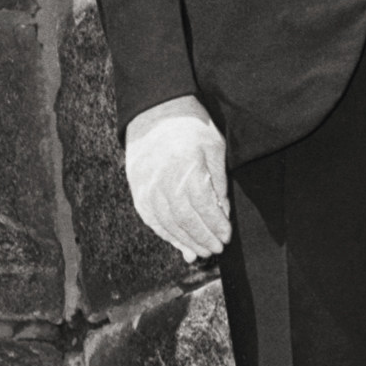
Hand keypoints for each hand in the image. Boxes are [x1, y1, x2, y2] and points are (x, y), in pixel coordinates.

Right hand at [124, 96, 230, 260]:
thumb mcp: (214, 148)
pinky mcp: (138, 193)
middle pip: (185, 221)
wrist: (154, 114)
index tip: (226, 237)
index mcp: (187, 169)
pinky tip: (179, 242)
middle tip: (216, 249)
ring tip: (200, 251)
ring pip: (168, 225)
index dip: (216, 226)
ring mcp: (148, 190)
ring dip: (186, 242)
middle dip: (203, 238)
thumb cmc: (190, 128)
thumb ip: (218, 182)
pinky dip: (167, 235)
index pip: (204, 208)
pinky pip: (153, 221)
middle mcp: (164, 183)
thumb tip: (221, 213)